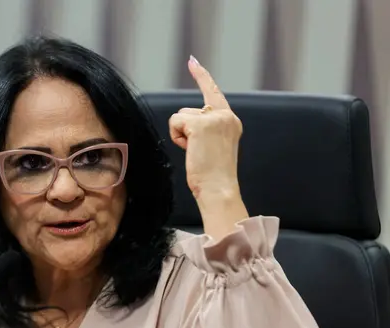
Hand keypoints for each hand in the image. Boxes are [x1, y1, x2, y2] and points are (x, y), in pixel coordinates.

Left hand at [169, 56, 247, 238]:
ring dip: (181, 135)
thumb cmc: (213, 174)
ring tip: (196, 152)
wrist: (219, 188)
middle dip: (185, 130)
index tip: (192, 61)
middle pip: (188, 111)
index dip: (201, 76)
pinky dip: (177, 137)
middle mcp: (225, 115)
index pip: (213, 92)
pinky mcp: (201, 123)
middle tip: (199, 151)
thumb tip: (185, 122)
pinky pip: (175, 122)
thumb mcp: (213, 145)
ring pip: (180, 116)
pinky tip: (189, 149)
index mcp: (230, 120)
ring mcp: (214, 118)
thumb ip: (205, 129)